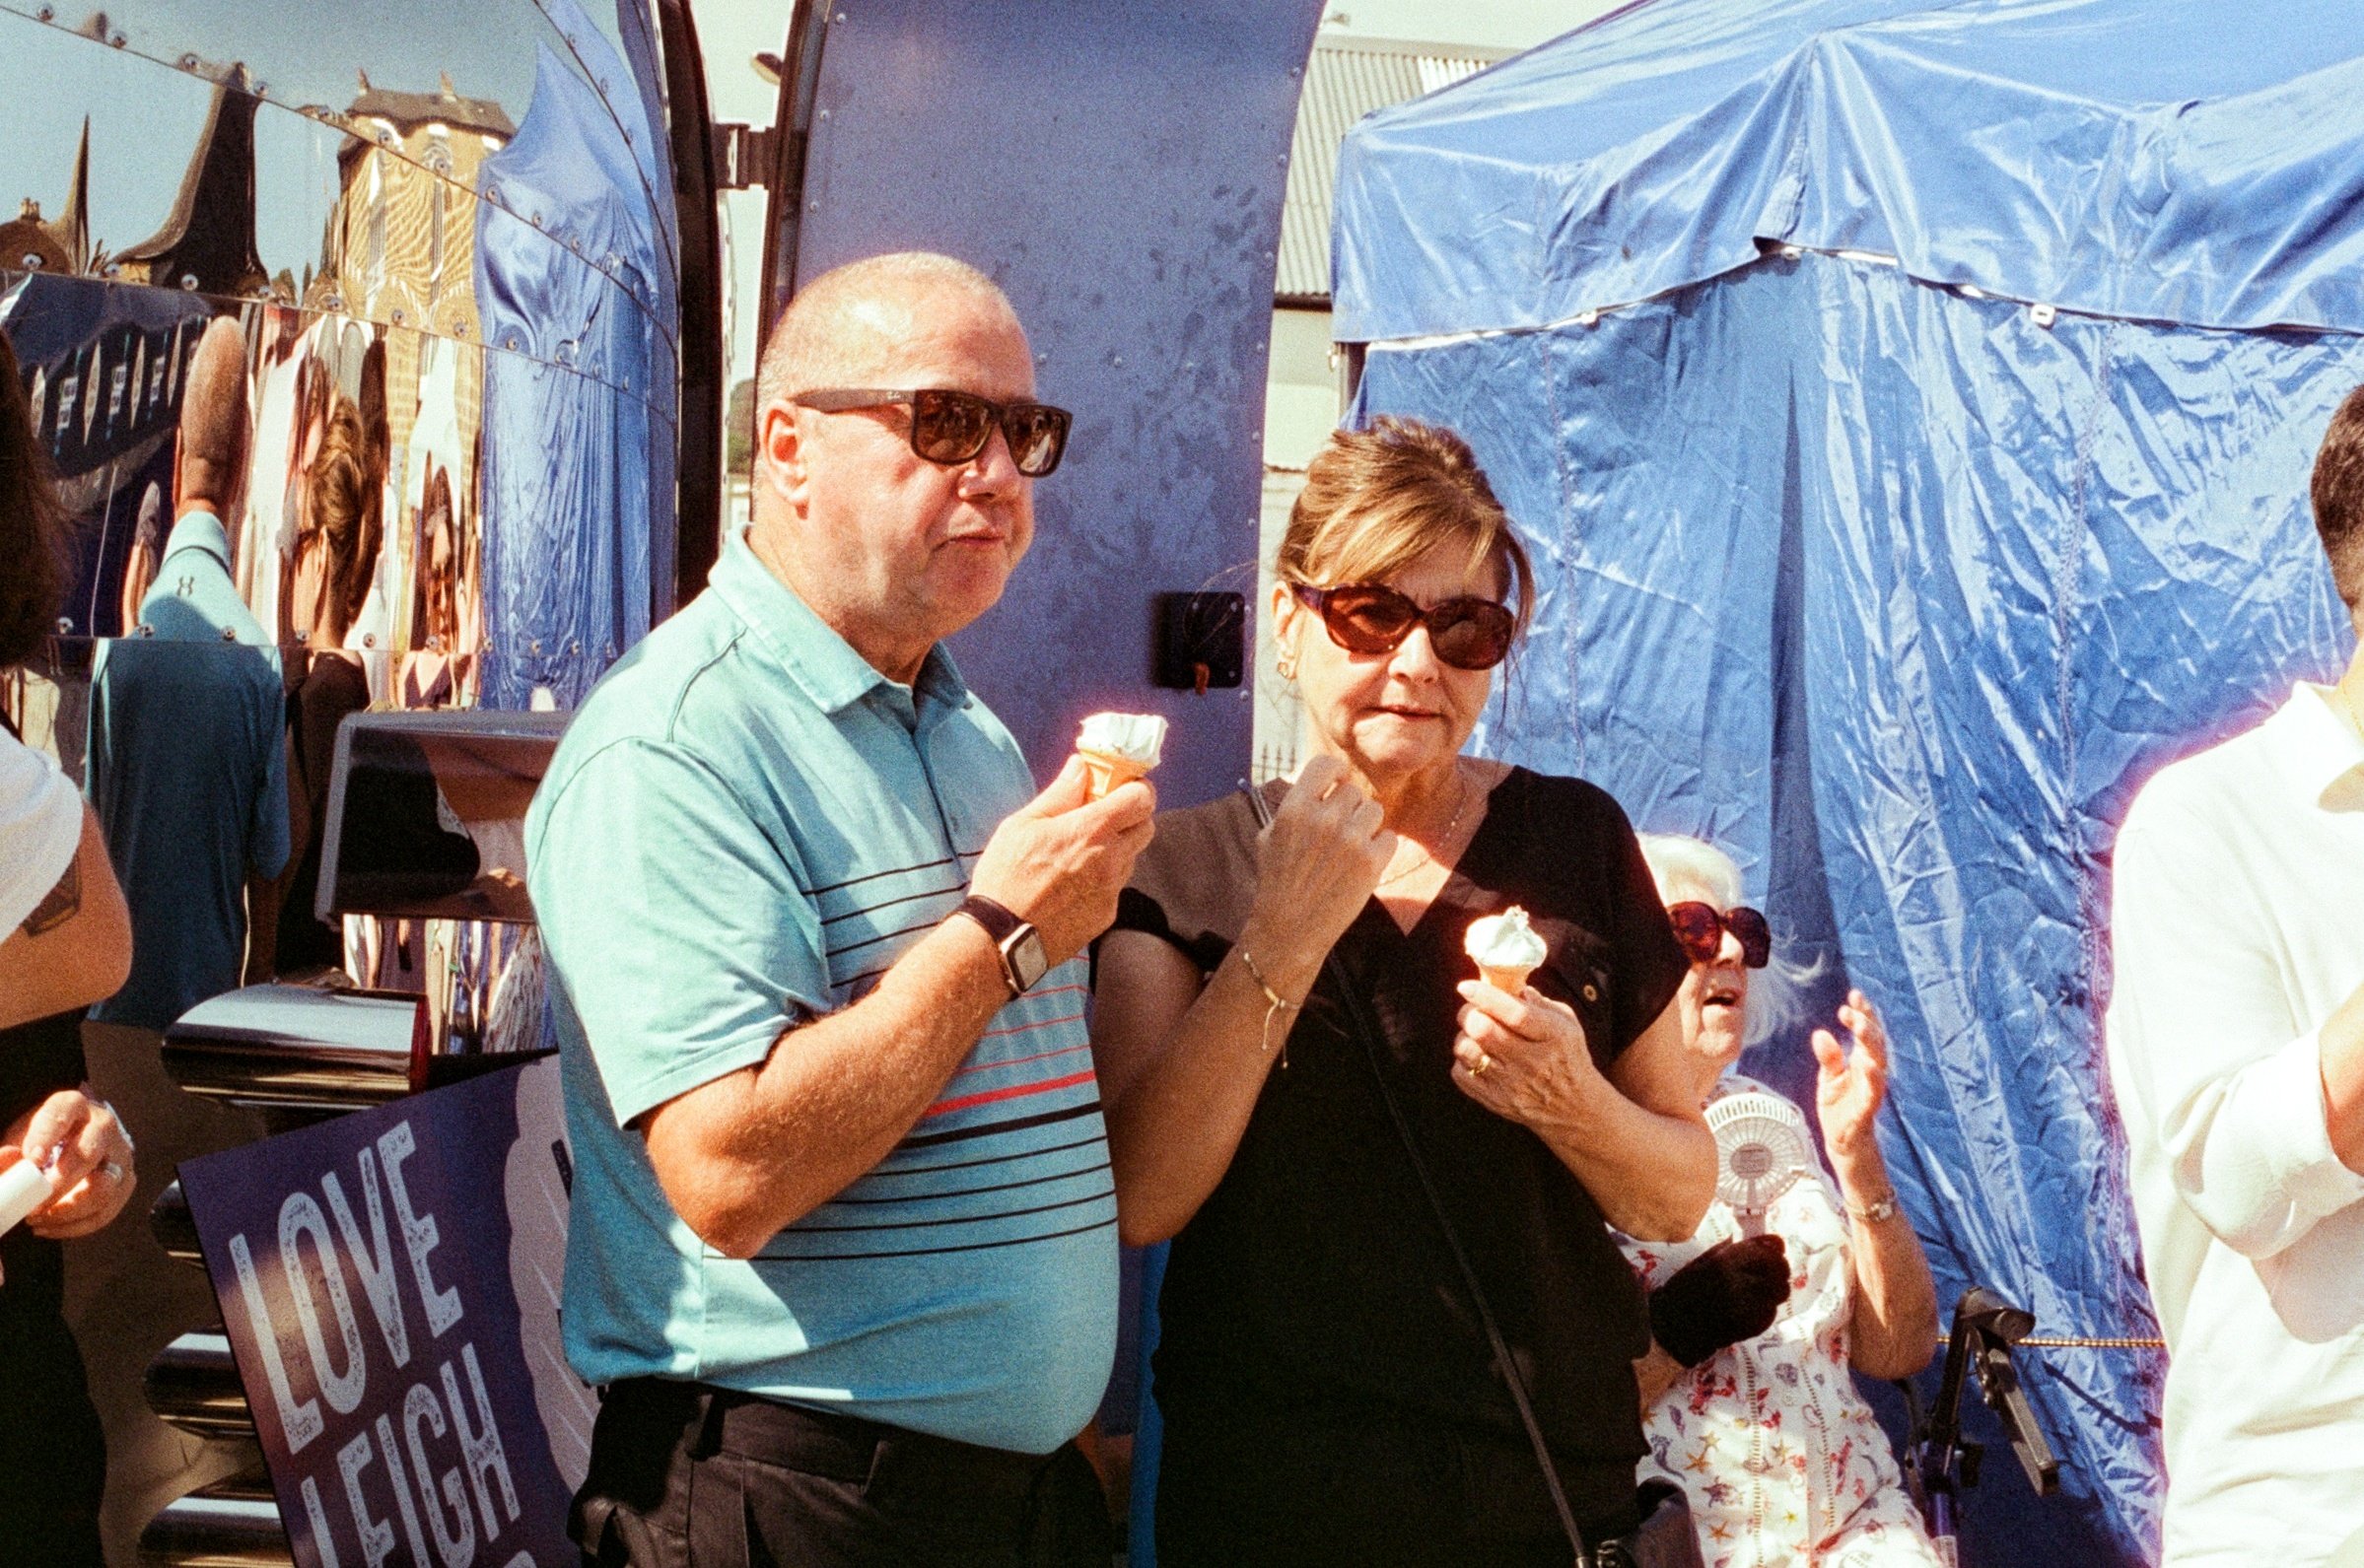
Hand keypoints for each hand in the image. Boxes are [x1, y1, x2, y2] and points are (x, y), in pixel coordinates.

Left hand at [4, 1089, 135, 1243]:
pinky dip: (75, 1226)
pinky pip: (106, 1210)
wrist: (68, 1147)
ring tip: (37, 1219)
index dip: (46, 1136)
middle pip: (88, 1154)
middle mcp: (103, 1126)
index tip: (32, 1160)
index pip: (63, 1113)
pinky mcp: (125, 1182)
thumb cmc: (39, 1142)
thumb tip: (9, 1157)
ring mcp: (119, 1154)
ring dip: (68, 1211)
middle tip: (33, 1205)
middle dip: (59, 1184)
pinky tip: (49, 1227)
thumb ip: (8, 1152)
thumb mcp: (19, 1138)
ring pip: (103, 1188)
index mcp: (74, 1106)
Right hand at [967, 755, 1156, 966]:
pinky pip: (1115, 888)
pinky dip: (1103, 880)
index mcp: (1092, 829)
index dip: (1137, 788)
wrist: (1001, 936)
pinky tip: (1072, 884)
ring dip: (1117, 849)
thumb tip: (1080, 767)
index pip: (1142, 799)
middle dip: (1132, 817)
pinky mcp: (1106, 915)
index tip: (1122, 787)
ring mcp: (1112, 890)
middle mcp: (1112, 859)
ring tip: (1080, 853)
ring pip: (1131, 858)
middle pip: (1147, 827)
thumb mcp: (1024, 824)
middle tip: (1104, 816)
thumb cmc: (1006, 876)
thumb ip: (1060, 793)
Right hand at [1239, 755, 1394, 982]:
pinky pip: (1389, 837)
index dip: (1335, 772)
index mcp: (1294, 808)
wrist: (1289, 928)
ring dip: (1366, 826)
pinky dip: (1380, 849)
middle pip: (1353, 791)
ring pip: (1375, 811)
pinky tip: (1362, 864)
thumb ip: (1294, 805)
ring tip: (1350, 849)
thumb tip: (1320, 783)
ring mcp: (1350, 840)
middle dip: (1348, 809)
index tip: (1337, 783)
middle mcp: (1323, 819)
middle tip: (1338, 833)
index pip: (1326, 765)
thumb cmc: (1278, 881)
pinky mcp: (1372, 862)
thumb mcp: (1270, 835)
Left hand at [1450, 978, 1597, 1131]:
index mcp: (1552, 1036)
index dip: (1487, 997)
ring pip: (1467, 1050)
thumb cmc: (1567, 1055)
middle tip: (1472, 1010)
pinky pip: (1461, 1074)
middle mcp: (1532, 1062)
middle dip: (1469, 1013)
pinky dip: (1462, 1060)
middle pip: (1483, 1030)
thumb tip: (1512, 986)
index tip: (1467, 986)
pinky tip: (1478, 1056)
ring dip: (1464, 1036)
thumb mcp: (1567, 1023)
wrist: (1572, 1107)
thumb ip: (1540, 1002)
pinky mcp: (1496, 1100)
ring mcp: (1511, 1084)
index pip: (1516, 1014)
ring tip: (1475, 1034)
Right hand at [1648, 1234, 1791, 1366]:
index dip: (1775, 1251)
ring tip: (1762, 1289)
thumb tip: (1765, 1241)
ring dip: (1775, 1288)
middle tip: (1773, 1271)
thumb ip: (1734, 1250)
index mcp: (1723, 1265)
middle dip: (1779, 1269)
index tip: (1776, 1250)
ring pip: (1779, 1294)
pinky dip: (1767, 1307)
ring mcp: (1746, 1308)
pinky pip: (1771, 1313)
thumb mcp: (1703, 1262)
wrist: (1675, 1328)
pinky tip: (1753, 1305)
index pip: (1766, 1253)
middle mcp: (1738, 1285)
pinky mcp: (1749, 1327)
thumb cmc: (1684, 1291)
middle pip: (1779, 1273)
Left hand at [1812, 990, 1888, 1158]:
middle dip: (1866, 1023)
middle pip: (1874, 1043)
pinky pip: (1873, 1093)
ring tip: (1861, 1026)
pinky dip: (1873, 1079)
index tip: (1854, 994)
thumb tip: (1820, 1034)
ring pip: (1878, 1063)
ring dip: (1870, 1044)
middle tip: (1852, 1008)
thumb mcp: (1828, 1078)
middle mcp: (1871, 1073)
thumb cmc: (1839, 1107)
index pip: (1865, 1032)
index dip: (1863, 1013)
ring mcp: (1871, 1090)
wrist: (1842, 1142)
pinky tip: (1869, 1065)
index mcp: (1861, 1061)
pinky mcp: (1866, 1109)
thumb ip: (1828, 1057)